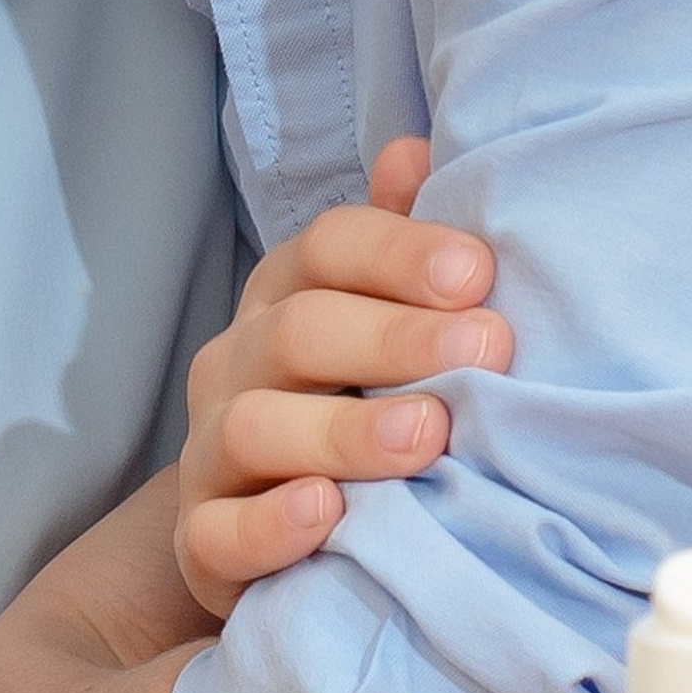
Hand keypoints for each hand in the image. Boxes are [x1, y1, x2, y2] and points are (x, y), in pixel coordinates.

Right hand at [176, 136, 512, 616]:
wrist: (267, 531)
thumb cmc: (348, 405)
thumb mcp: (376, 318)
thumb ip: (397, 241)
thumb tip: (416, 151)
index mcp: (283, 299)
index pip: (325, 249)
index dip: (398, 251)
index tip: (479, 272)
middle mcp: (238, 365)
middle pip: (299, 331)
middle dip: (396, 336)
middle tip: (488, 348)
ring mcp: (212, 453)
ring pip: (256, 427)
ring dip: (344, 430)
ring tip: (427, 434)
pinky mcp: (202, 541)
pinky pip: (220, 532)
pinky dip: (270, 524)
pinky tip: (328, 512)